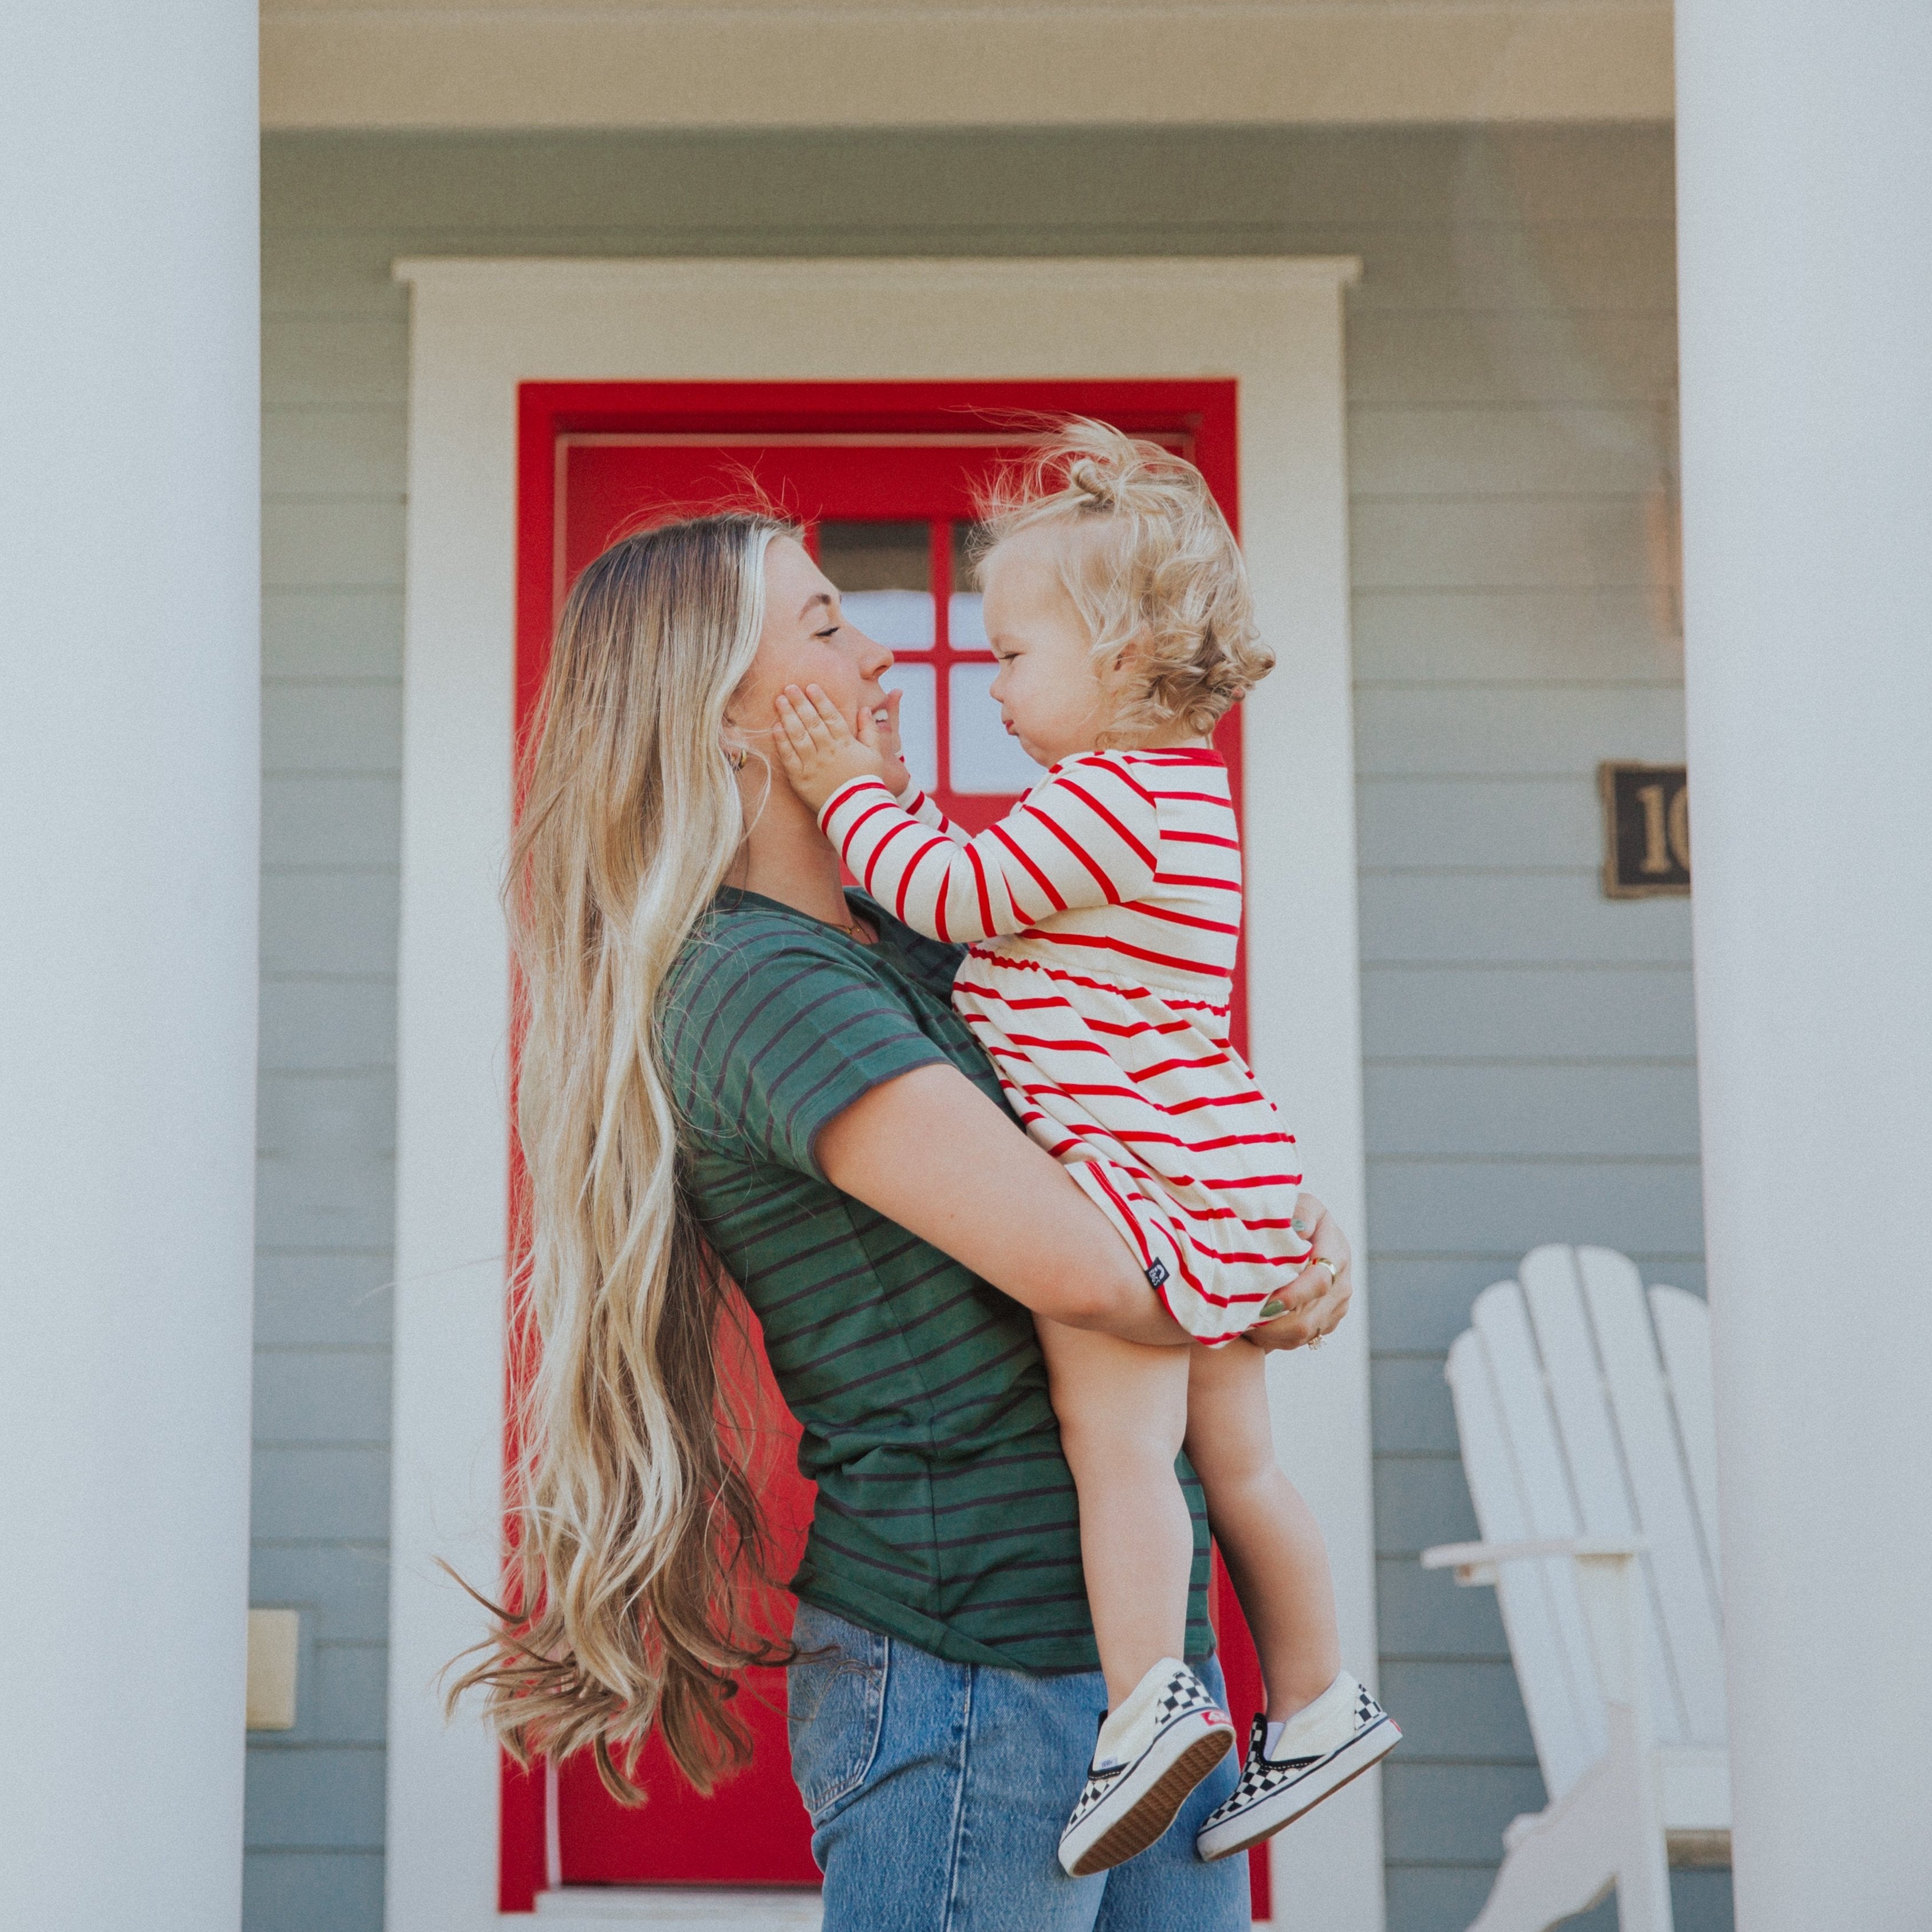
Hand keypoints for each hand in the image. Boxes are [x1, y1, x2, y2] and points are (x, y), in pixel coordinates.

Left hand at [774, 683, 907, 812]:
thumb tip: (865, 709)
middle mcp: (828, 751)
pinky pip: (789, 757)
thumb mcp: (876, 754)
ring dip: (788, 716)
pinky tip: (776, 728)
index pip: (831, 716)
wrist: (857, 812)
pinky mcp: (801, 779)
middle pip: (812, 722)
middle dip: (800, 702)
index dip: (820, 700)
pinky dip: (782, 742)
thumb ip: (870, 730)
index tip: (811, 687)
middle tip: (789, 687)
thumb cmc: (868, 782)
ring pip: (798, 736)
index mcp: (846, 744)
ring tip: (780, 701)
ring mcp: (813, 765)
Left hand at [1246, 1192, 1352, 1353]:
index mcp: (1337, 1251)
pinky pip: (1303, 1339)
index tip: (1267, 1301)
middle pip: (1310, 1316)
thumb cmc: (1293, 1215)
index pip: (1319, 1281)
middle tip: (1245, 1319)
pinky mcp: (1328, 1320)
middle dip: (1276, 1321)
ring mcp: (1338, 1304)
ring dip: (1273, 1333)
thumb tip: (1301, 1229)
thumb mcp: (1298, 1204)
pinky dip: (1278, 1338)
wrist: (1300, 1232)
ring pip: (1305, 1332)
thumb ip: (1301, 1212)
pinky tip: (1257, 1327)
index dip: (1293, 1295)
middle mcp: (1342, 1282)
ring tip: (1246, 1324)